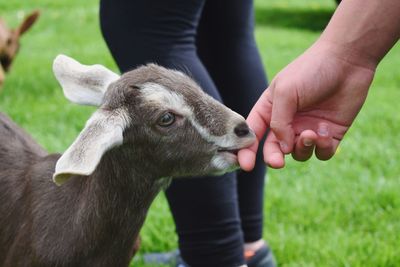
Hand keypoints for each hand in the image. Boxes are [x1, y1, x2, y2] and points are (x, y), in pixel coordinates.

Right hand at [238, 41, 375, 169]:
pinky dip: (322, 148)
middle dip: (273, 158)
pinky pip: (321, 153)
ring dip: (302, 148)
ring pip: (298, 154)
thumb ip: (278, 122)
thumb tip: (283, 148)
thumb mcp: (285, 92)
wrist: (347, 62)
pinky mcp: (329, 135)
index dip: (246, 150)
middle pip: (274, 149)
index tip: (246, 165)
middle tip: (278, 163)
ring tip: (311, 133)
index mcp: (270, 109)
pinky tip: (326, 131)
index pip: (253, 133)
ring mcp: (307, 129)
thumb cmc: (310, 71)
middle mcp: (287, 122)